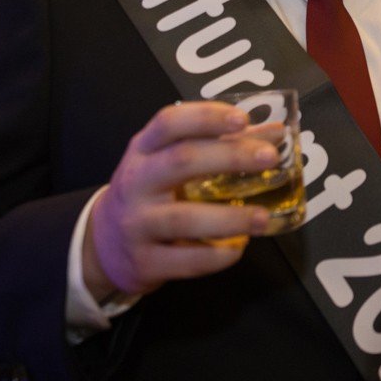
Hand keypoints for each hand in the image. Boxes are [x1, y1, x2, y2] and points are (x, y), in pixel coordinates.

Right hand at [83, 102, 277, 302]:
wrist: (104, 244)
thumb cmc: (150, 193)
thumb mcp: (171, 163)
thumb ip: (220, 146)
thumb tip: (276, 133)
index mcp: (143, 150)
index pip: (168, 123)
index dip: (205, 117)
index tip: (242, 119)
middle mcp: (136, 182)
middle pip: (181, 162)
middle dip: (230, 157)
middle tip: (269, 158)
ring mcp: (137, 224)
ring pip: (183, 218)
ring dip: (229, 218)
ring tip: (263, 217)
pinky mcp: (144, 262)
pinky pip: (185, 260)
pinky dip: (216, 256)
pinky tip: (238, 248)